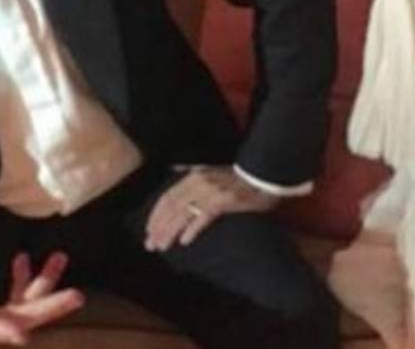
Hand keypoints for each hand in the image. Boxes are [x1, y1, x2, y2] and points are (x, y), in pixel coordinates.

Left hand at [144, 165, 276, 251]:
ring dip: (170, 231)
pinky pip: (203, 216)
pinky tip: (185, 241)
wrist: (266, 175)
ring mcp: (212, 190)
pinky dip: (192, 229)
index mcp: (194, 175)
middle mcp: (199, 181)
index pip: (167, 197)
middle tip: (151, 245)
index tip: (148, 231)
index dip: (156, 215)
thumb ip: (194, 172)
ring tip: (163, 246)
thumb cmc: (241, 177)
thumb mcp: (213, 170)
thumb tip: (175, 168)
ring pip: (183, 213)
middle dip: (158, 227)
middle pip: (171, 207)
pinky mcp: (225, 200)